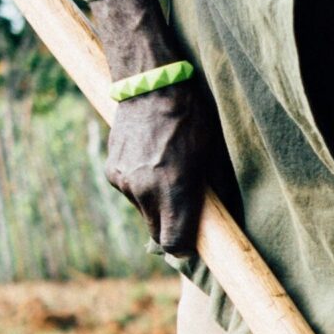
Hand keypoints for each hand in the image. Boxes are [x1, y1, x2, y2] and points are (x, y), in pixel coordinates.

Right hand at [102, 79, 223, 256]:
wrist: (151, 85)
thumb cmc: (191, 118)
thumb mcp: (212, 155)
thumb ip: (213, 193)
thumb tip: (222, 220)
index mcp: (173, 189)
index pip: (174, 243)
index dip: (185, 247)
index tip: (193, 243)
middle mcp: (144, 191)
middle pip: (156, 232)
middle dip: (171, 226)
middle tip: (184, 208)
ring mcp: (124, 182)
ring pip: (143, 211)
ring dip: (155, 204)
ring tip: (167, 172)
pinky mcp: (111, 172)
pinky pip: (130, 192)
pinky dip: (141, 187)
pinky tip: (150, 161)